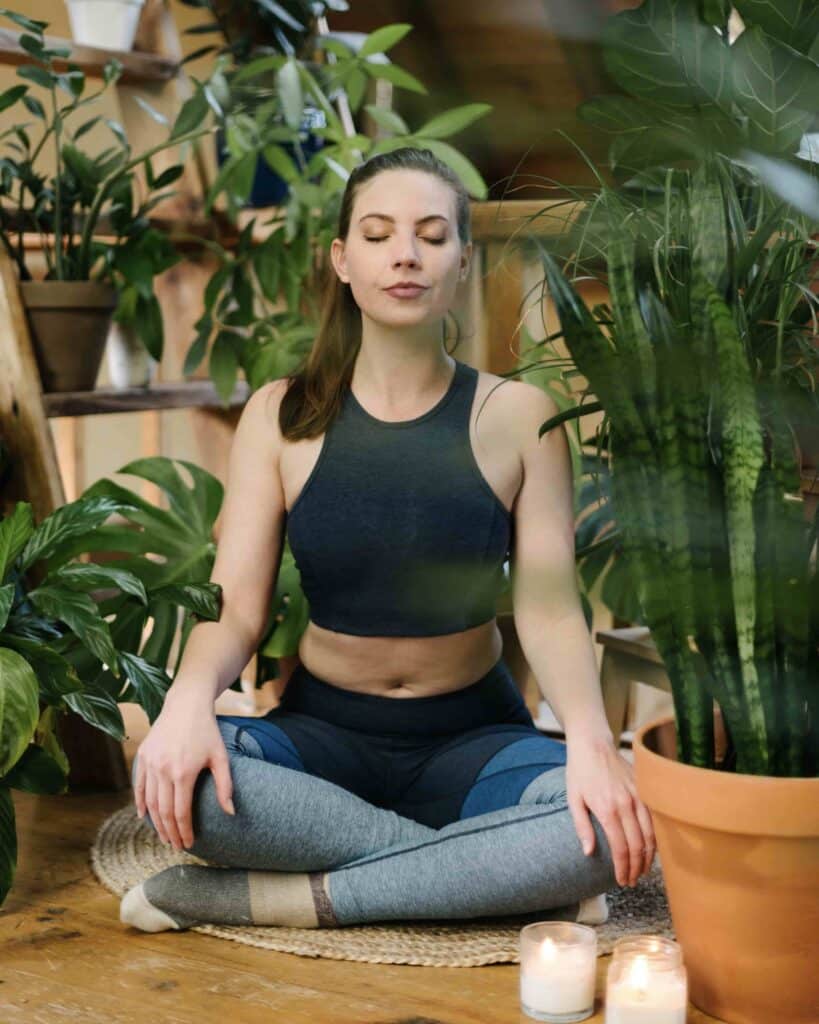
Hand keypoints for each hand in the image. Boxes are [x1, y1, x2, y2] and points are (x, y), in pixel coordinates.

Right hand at [133, 702, 234, 851]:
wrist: (186, 705)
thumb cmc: (207, 731)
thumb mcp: (221, 757)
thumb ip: (225, 786)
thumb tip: (230, 813)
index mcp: (184, 772)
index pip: (181, 812)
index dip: (184, 831)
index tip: (189, 843)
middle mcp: (163, 769)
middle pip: (163, 811)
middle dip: (169, 832)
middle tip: (176, 845)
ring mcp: (150, 763)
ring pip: (149, 801)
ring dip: (155, 822)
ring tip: (164, 835)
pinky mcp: (143, 756)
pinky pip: (138, 785)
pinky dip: (140, 802)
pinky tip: (144, 816)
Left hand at [565, 733, 655, 887]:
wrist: (593, 744)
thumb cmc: (580, 772)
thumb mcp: (573, 799)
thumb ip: (582, 827)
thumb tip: (588, 853)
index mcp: (607, 810)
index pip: (621, 848)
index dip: (623, 868)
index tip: (622, 881)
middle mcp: (626, 804)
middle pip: (638, 845)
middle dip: (637, 868)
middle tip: (633, 880)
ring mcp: (638, 796)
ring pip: (651, 834)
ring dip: (649, 856)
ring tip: (643, 869)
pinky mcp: (644, 789)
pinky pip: (655, 818)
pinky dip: (656, 836)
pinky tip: (651, 847)